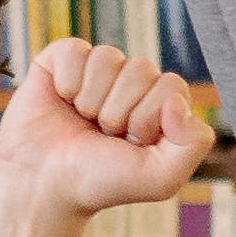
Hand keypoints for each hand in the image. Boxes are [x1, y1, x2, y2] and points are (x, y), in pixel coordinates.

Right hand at [0, 39, 212, 222]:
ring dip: (91, 99)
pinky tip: (61, 100)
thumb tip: (177, 101)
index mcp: (158, 106)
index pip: (171, 86)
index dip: (148, 117)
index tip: (130, 143)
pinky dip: (67, 80)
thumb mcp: (161, 178)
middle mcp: (130, 84)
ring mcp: (96, 71)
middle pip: (140, 70)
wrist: (43, 186)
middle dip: (118, 111)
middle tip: (102, 136)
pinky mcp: (61, 62)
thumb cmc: (100, 183)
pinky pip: (75, 50)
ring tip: (81, 121)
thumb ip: (192, 143)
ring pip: (108, 58)